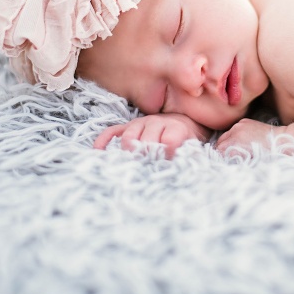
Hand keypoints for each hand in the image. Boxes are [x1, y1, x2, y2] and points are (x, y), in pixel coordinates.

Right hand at [94, 113, 209, 158]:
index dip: (168, 153)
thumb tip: (191, 171)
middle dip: (146, 156)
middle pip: (147, 139)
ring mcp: (140, 123)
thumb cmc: (186, 141)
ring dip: (128, 151)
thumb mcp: (194, 148)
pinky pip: (112, 131)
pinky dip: (104, 140)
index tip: (167, 164)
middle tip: (147, 169)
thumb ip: (191, 157)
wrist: (182, 122)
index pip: (170, 140)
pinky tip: (99, 152)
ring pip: (129, 135)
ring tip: (129, 166)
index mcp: (175, 128)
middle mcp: (157, 123)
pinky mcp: (127, 126)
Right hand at [214, 118, 284, 154]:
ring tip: (235, 149)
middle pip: (219, 142)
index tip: (223, 162)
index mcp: (236, 143)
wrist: (281, 140)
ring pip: (225, 135)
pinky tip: (242, 140)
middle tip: (226, 157)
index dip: (220, 157)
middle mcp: (235, 131)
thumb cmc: (268, 154)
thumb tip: (227, 160)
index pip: (219, 151)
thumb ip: (235, 158)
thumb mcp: (249, 160)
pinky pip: (234, 129)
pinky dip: (234, 135)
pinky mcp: (245, 121)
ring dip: (227, 142)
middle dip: (222, 150)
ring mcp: (240, 125)